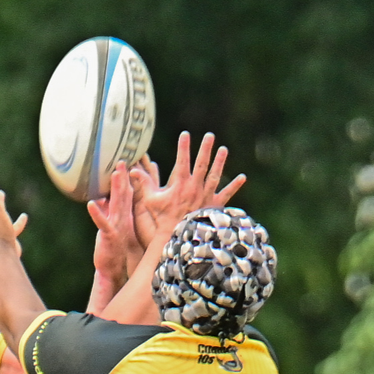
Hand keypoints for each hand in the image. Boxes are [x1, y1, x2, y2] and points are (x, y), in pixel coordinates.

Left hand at [87, 163, 142, 285]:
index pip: (127, 193)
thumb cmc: (111, 247)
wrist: (113, 268)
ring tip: (114, 173)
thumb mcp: (110, 224)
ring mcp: (118, 226)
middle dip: (124, 177)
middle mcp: (124, 218)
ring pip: (118, 204)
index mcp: (124, 215)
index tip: (127, 161)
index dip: (127, 178)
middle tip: (123, 159)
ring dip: (116, 189)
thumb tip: (98, 196)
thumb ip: (106, 210)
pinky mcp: (110, 236)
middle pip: (125, 194)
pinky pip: (102, 222)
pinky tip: (91, 203)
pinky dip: (97, 213)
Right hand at [130, 133, 245, 248]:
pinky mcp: (214, 206)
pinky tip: (242, 177)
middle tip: (209, 136)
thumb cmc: (162, 221)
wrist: (178, 239)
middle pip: (202, 164)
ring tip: (223, 149)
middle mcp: (195, 187)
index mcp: (180, 184)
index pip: (182, 160)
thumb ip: (143, 184)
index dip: (183, 147)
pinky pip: (226, 194)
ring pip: (215, 175)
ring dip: (220, 162)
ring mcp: (206, 196)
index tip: (185, 134)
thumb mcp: (150, 202)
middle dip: (205, 148)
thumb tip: (131, 170)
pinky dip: (234, 186)